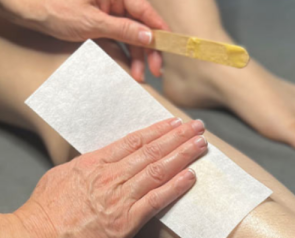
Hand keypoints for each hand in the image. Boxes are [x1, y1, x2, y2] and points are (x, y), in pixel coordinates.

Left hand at [0, 0, 168, 80]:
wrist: (28, 10)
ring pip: (129, 37)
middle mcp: (114, 2)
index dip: (160, 30)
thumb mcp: (92, 22)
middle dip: (148, 50)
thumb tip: (149, 36)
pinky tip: (127, 67)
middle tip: (154, 71)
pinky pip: (116, 40)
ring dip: (135, 57)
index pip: (145, 11)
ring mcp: (106, 14)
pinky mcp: (99, 26)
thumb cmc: (55, 7)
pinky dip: (122, 54)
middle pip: (140, 27)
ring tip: (138, 76)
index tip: (170, 48)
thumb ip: (122, 29)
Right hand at [8, 118, 205, 237]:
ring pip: (158, 170)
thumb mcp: (63, 175)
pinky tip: (190, 177)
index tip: (173, 123)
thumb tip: (101, 158)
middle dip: (177, 137)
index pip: (134, 141)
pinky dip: (175, 187)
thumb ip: (86, 164)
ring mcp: (121, 198)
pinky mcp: (126, 221)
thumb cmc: (46, 208)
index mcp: (96, 162)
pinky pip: (156, 200)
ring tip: (200, 145)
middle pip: (152, 151)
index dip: (157, 130)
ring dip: (182, 156)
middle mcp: (112, 176)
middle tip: (197, 127)